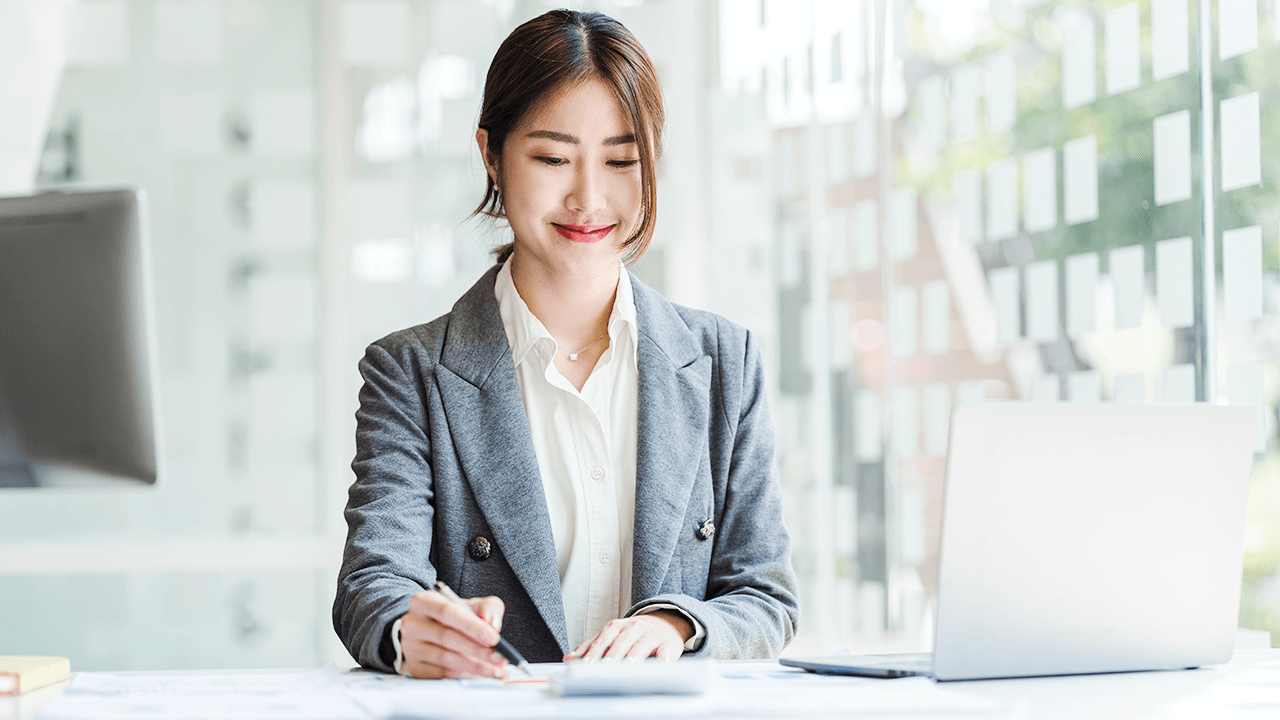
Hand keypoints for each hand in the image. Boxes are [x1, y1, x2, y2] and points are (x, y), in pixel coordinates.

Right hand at [398, 590, 506, 678]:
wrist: (429, 628)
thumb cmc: (453, 616)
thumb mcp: (472, 604)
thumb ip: (487, 608)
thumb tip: (493, 624)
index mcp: (423, 601)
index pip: (448, 612)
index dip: (472, 626)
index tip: (494, 638)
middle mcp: (412, 623)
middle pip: (447, 637)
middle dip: (478, 650)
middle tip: (499, 657)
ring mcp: (410, 647)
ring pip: (445, 658)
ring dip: (474, 666)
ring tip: (495, 669)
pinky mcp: (413, 666)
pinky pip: (440, 674)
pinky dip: (463, 675)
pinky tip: (479, 674)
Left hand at [563, 611, 691, 662]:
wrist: (667, 622)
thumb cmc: (635, 634)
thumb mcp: (613, 635)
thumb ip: (592, 646)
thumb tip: (569, 658)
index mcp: (619, 625)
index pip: (605, 637)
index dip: (595, 651)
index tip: (585, 664)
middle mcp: (635, 627)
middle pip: (622, 641)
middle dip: (612, 655)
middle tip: (604, 668)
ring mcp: (652, 635)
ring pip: (642, 645)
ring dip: (633, 657)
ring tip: (626, 668)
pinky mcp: (668, 644)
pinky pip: (665, 651)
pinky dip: (662, 659)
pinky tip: (658, 666)